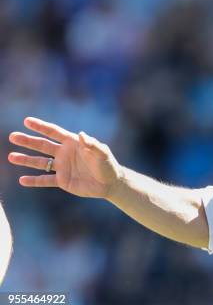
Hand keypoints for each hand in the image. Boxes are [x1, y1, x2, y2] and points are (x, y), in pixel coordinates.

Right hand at [8, 117, 123, 198]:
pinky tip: (22, 180)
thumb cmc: (107, 164)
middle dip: (28, 141)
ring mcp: (62, 167)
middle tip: (12, 136)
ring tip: (11, 156)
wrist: (110, 183)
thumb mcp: (102, 152)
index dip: (41, 126)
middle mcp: (64, 153)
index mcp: (73, 143)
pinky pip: (45, 180)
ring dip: (26, 159)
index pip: (54, 132)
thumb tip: (81, 134)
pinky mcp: (62, 181)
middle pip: (42, 145)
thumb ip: (92, 144)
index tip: (27, 121)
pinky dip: (34, 181)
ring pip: (40, 162)